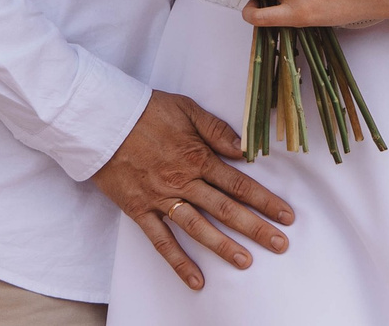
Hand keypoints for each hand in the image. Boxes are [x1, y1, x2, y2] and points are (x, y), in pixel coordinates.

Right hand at [92, 91, 292, 290]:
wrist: (103, 120)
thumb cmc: (146, 111)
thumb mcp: (187, 108)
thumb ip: (217, 129)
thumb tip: (244, 149)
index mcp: (198, 156)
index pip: (239, 183)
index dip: (265, 200)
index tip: (286, 215)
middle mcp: (184, 181)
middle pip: (225, 208)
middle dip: (255, 227)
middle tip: (279, 244)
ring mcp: (161, 198)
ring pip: (198, 228)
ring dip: (223, 246)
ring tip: (246, 262)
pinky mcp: (140, 210)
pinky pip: (161, 241)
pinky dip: (178, 262)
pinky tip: (196, 279)